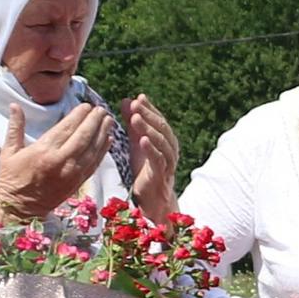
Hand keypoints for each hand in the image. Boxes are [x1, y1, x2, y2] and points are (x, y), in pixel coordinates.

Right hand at [0, 100, 115, 218]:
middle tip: (101, 109)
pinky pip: (94, 163)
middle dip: (94, 121)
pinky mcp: (77, 182)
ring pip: (92, 149)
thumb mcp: (8, 151)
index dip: (79, 115)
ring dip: (103, 133)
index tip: (86, 105)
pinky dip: (102, 151)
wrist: (19, 208)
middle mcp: (61, 161)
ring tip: (109, 120)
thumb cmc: (11, 178)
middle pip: (83, 136)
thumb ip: (15, 127)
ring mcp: (72, 173)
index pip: (66, 128)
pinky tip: (108, 140)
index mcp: (43, 151)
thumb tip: (14, 105)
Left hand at [123, 95, 179, 217]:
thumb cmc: (146, 169)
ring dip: (148, 128)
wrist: (152, 199)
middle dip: (148, 115)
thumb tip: (127, 100)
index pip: (159, 120)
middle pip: (162, 128)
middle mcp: (170, 149)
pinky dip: (151, 149)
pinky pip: (159, 160)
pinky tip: (142, 140)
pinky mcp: (161, 175)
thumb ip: (133, 124)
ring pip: (161, 142)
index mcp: (166, 140)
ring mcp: (168, 162)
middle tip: (135, 104)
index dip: (150, 109)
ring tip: (135, 118)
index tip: (138, 98)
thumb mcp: (137, 143)